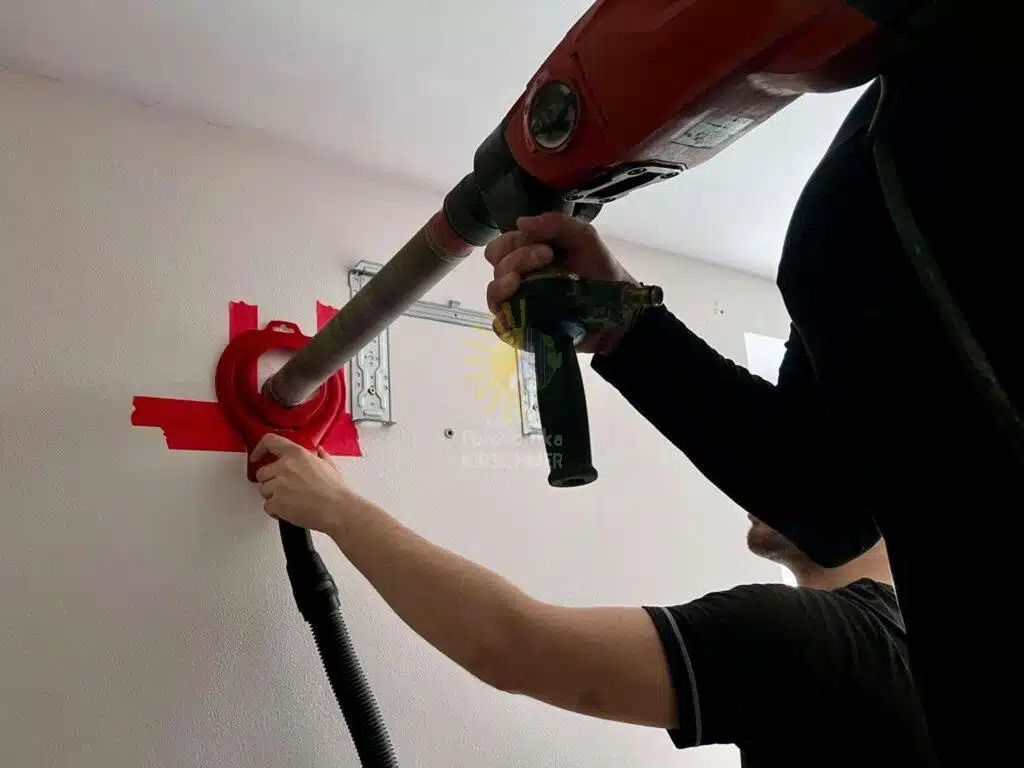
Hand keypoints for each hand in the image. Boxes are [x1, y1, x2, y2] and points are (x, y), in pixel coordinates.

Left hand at [250, 434, 360, 533]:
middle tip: (285, 488)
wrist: (337, 509)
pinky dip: (275, 510)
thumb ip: (320, 456)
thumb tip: (319, 451)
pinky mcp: (276, 502)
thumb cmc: (334, 490)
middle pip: (262, 472)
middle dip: (270, 481)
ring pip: (264, 490)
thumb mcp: (330, 465)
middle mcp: (285, 466)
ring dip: (273, 496)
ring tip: (291, 500)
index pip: (269, 441)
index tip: (257, 457)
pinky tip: (289, 510)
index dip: (259, 449)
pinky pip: (267, 506)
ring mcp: (279, 484)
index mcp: (296, 453)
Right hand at [484, 212, 636, 353]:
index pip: (500, 247)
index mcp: (527, 255)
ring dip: (503, 284)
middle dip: (514, 260)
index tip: (545, 247)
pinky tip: (517, 310)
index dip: (513, 243)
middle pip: (495, 268)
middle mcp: (519, 279)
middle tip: (546, 258)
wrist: (619, 309)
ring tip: (519, 282)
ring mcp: (521, 305)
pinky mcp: (526, 330)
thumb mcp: (584, 238)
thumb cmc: (600, 271)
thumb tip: (519, 222)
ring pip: (494, 295)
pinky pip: (502, 326)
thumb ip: (557, 223)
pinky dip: (504, 318)